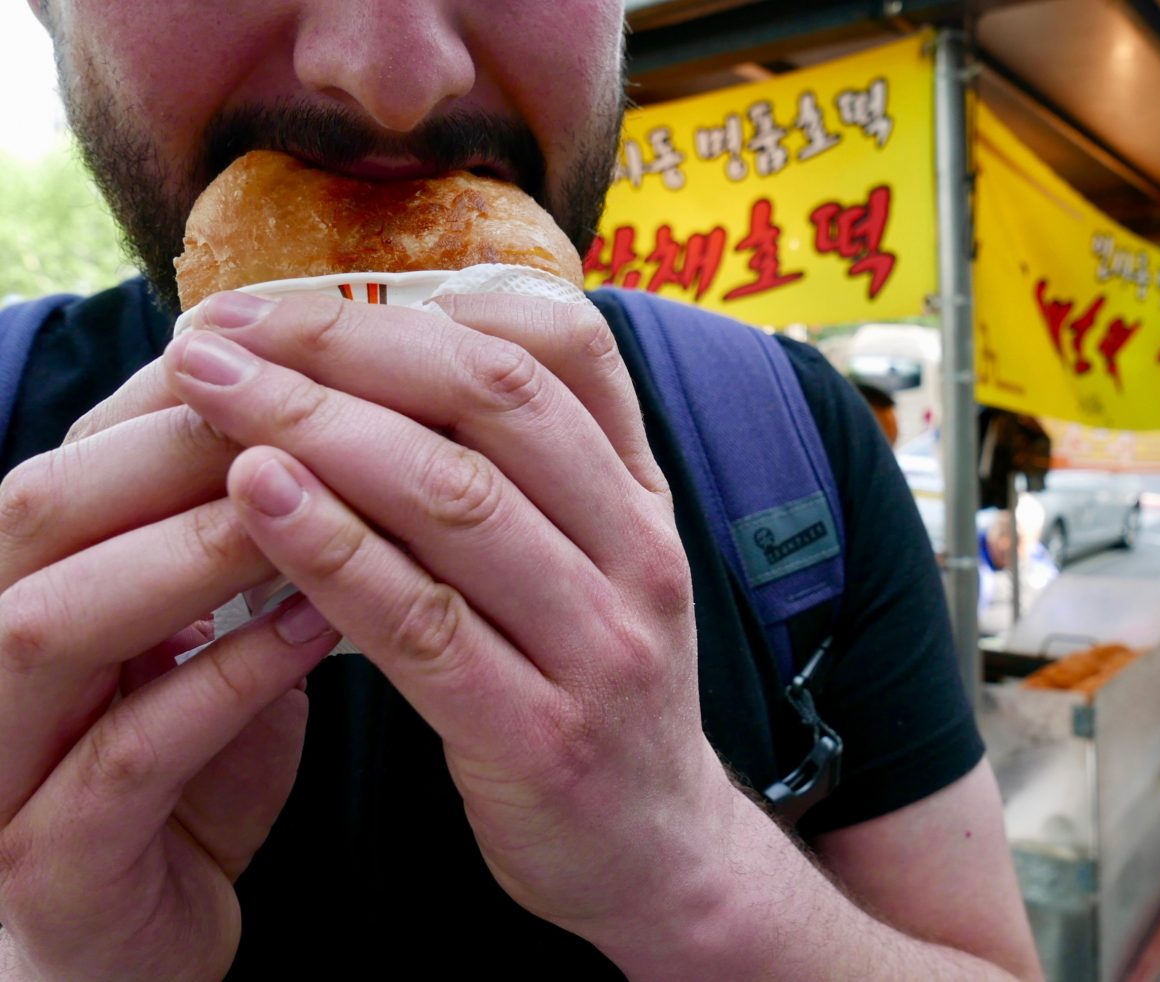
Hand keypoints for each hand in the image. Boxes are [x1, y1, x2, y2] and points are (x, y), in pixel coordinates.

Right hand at [0, 365, 339, 979]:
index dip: (187, 393)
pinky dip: (222, 681)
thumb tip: (322, 437)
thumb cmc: (187, 785)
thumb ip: (237, 559)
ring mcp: (0, 767)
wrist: (141, 958)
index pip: (81, 455)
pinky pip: (126, 757)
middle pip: (40, 508)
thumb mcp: (203, 654)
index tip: (307, 355)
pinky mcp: (52, 867)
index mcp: (27, 593)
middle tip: (309, 412)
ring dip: (190, 551)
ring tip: (313, 506)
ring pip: (50, 621)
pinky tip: (316, 632)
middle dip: (177, 447)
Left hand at [163, 292, 745, 960]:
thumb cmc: (590, 683)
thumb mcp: (595, 559)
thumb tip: (388, 353)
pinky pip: (423, 622)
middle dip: (349, 349)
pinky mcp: (540, 736)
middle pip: (494, 402)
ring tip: (214, 394)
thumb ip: (525, 468)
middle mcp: (637, 553)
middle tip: (228, 333)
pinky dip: (333, 551)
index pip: (563, 348)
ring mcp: (599, 645)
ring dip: (320, 430)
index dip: (430, 304)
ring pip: (454, 499)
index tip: (308, 300)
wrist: (656, 846)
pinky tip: (256, 499)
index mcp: (642, 496)